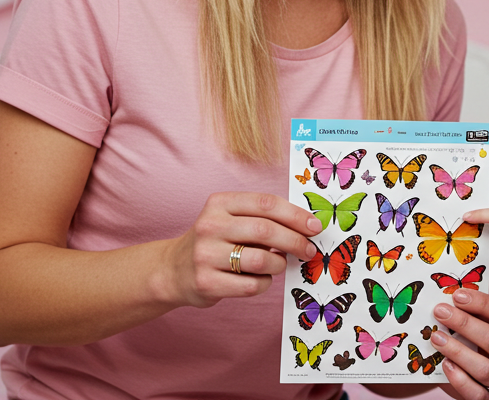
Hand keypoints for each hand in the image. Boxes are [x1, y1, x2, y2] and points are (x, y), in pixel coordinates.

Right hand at [163, 192, 321, 308]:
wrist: (173, 270)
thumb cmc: (214, 242)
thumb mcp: (229, 219)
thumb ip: (261, 218)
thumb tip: (306, 227)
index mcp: (219, 203)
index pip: (266, 204)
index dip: (296, 215)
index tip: (315, 226)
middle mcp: (210, 226)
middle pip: (266, 231)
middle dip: (295, 241)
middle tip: (309, 250)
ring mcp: (206, 255)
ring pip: (262, 260)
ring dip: (279, 264)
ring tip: (280, 264)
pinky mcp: (207, 283)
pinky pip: (252, 285)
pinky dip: (265, 283)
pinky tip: (261, 278)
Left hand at [430, 289, 488, 398]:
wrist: (472, 371)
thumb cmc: (477, 339)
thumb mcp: (481, 322)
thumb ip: (473, 311)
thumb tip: (449, 296)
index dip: (482, 303)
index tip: (457, 295)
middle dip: (464, 323)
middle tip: (440, 312)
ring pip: (485, 369)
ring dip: (458, 350)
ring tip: (437, 337)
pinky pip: (476, 393)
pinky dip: (459, 379)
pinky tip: (445, 364)